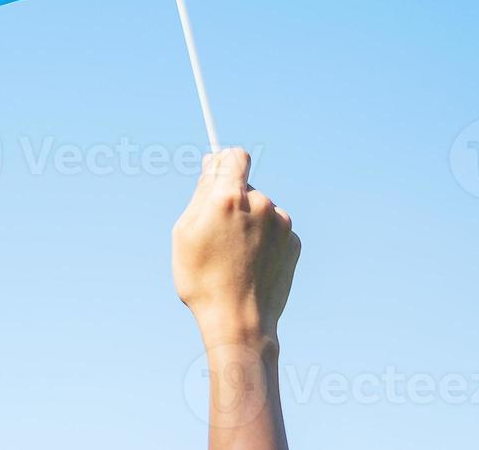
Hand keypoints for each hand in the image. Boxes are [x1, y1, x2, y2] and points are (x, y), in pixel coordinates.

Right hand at [172, 148, 299, 347]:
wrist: (239, 322)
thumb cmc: (203, 280)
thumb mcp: (185, 233)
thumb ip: (201, 193)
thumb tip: (212, 165)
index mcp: (229, 197)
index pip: (235, 156)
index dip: (224, 163)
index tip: (217, 175)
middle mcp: (261, 203)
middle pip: (246, 186)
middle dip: (233, 200)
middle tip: (217, 234)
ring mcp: (281, 223)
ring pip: (262, 209)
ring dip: (250, 222)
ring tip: (235, 256)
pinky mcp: (293, 242)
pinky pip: (275, 230)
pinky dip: (265, 240)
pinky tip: (252, 265)